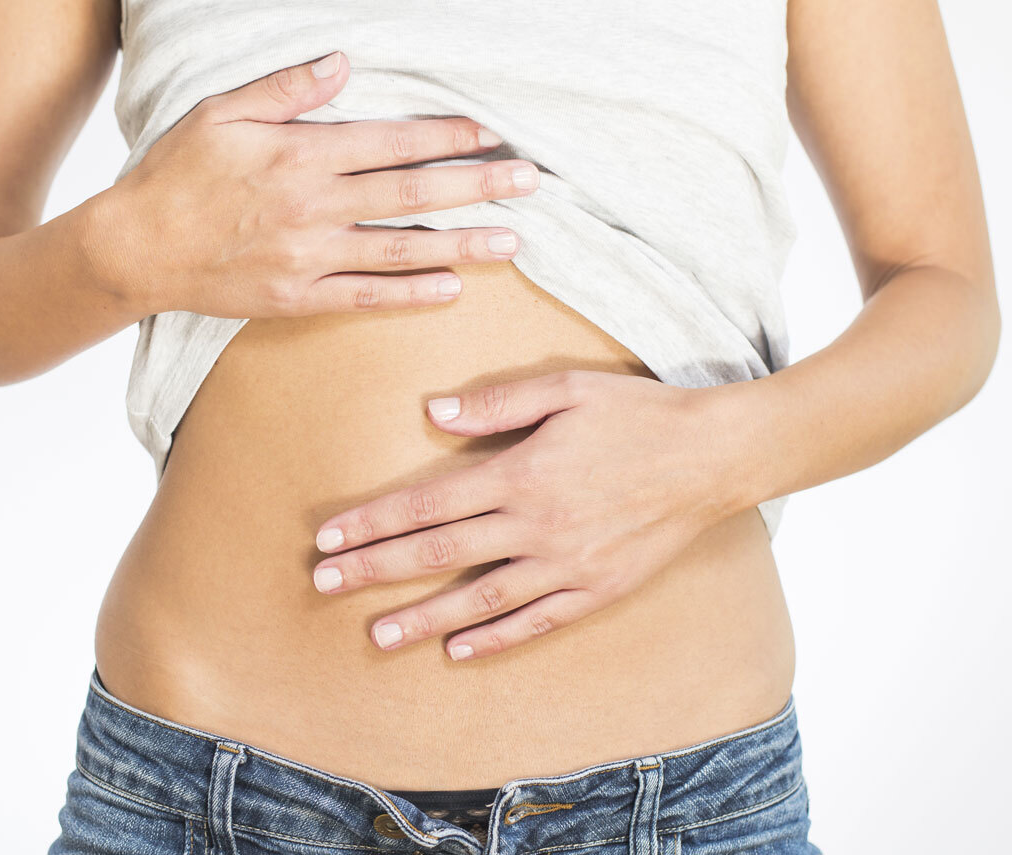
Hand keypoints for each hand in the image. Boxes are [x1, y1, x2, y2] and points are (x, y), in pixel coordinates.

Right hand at [97, 50, 540, 318]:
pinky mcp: (298, 298)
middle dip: (475, 186)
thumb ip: (284, 91)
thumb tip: (342, 63)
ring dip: (461, 244)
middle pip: (410, 196)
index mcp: (299, 156)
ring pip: (399, 250)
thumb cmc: (176, 174)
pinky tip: (451, 290)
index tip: (489, 134)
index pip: (390, 143)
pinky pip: (365, 298)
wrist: (135, 249)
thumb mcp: (220, 113)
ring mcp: (309, 258)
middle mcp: (313, 208)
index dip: (445, 136)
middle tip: (529, 182)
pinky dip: (410, 294)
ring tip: (512, 239)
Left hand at [309, 370, 742, 659]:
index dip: (373, 521)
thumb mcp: (568, 389)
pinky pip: (537, 621)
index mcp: (522, 473)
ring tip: (376, 633)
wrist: (715, 456)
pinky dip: (495, 639)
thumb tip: (435, 413)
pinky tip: (459, 651)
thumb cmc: (639, 414)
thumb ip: (498, 401)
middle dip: (376, 569)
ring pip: (479, 599)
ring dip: (423, 617)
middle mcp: (536, 526)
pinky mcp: (597, 590)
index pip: (428, 503)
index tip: (329, 536)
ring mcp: (567, 565)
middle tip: (324, 584)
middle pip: (439, 554)